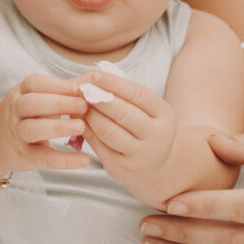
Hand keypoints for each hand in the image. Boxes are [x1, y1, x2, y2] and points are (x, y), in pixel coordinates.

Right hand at [0, 75, 95, 180]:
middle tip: (84, 106)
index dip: (58, 85)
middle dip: (58, 103)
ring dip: (57, 127)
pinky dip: (64, 160)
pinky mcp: (24, 156)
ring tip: (81, 127)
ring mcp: (17, 134)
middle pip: (31, 104)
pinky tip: (84, 160)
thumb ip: (68, 87)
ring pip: (32, 129)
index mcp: (21, 92)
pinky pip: (43, 158)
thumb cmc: (28, 115)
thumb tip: (96, 76)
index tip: (80, 89)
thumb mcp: (41, 97)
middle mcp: (15, 111)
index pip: (35, 83)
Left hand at [76, 64, 180, 202]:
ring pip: (108, 131)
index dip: (115, 83)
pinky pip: (99, 147)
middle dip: (99, 99)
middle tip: (82, 89)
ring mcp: (140, 156)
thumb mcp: (149, 110)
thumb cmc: (147, 127)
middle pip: (123, 114)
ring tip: (78, 103)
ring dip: (89, 115)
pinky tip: (78, 120)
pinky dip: (86, 131)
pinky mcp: (121, 169)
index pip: (138, 95)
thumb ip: (127, 94)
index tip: (95, 74)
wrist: (158, 166)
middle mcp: (157, 138)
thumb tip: (95, 75)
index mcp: (165, 116)